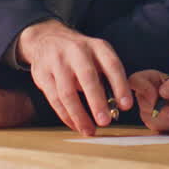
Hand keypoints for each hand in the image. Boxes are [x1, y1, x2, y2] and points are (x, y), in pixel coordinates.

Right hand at [16, 19, 130, 135]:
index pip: (111, 65)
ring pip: (67, 92)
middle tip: (105, 122)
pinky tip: (75, 124)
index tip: (126, 105)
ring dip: (79, 115)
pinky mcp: (42, 73)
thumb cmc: (79, 54)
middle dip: (97, 102)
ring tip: (89, 130)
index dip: (120, 86)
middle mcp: (76, 51)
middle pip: (87, 77)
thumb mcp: (96, 55)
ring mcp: (57, 62)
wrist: (47, 38)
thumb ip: (106, 77)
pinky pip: (54, 98)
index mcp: (96, 46)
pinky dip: (66, 115)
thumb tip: (116, 107)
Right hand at [129, 70, 168, 132]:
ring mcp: (147, 109)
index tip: (155, 96)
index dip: (142, 88)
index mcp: (151, 78)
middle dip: (158, 108)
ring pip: (148, 114)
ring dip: (165, 117)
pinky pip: (154, 124)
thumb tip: (162, 91)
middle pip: (141, 100)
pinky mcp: (152, 122)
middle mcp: (145, 93)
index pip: (135, 80)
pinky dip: (167, 124)